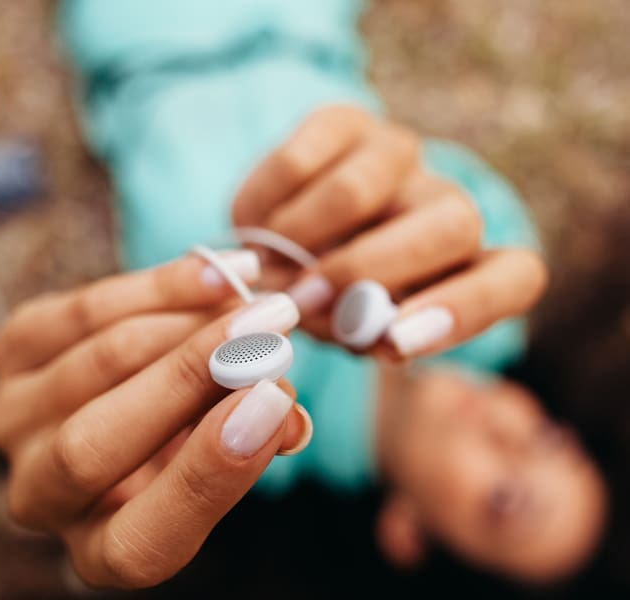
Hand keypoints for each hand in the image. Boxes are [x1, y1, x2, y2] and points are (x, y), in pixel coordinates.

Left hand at [0, 253, 310, 588]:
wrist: (131, 396)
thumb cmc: (191, 441)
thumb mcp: (224, 459)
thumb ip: (254, 443)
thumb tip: (285, 416)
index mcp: (99, 552)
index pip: (140, 543)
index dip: (208, 475)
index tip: (273, 403)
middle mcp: (40, 496)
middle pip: (93, 444)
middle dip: (191, 377)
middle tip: (268, 331)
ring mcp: (13, 421)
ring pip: (101, 361)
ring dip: (187, 319)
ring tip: (251, 295)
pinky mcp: (10, 353)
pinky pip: (84, 310)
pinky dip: (157, 287)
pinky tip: (214, 272)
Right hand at [233, 105, 547, 357]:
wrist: (277, 233)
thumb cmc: (319, 295)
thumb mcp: (337, 326)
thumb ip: (347, 329)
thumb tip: (339, 319)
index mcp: (463, 267)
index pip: (513, 277)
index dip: (466, 308)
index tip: (395, 341)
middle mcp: (445, 204)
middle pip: (453, 225)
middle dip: (369, 270)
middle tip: (304, 299)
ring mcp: (400, 154)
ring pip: (357, 191)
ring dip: (297, 238)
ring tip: (265, 265)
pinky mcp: (343, 121)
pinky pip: (299, 161)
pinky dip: (265, 204)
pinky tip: (254, 226)